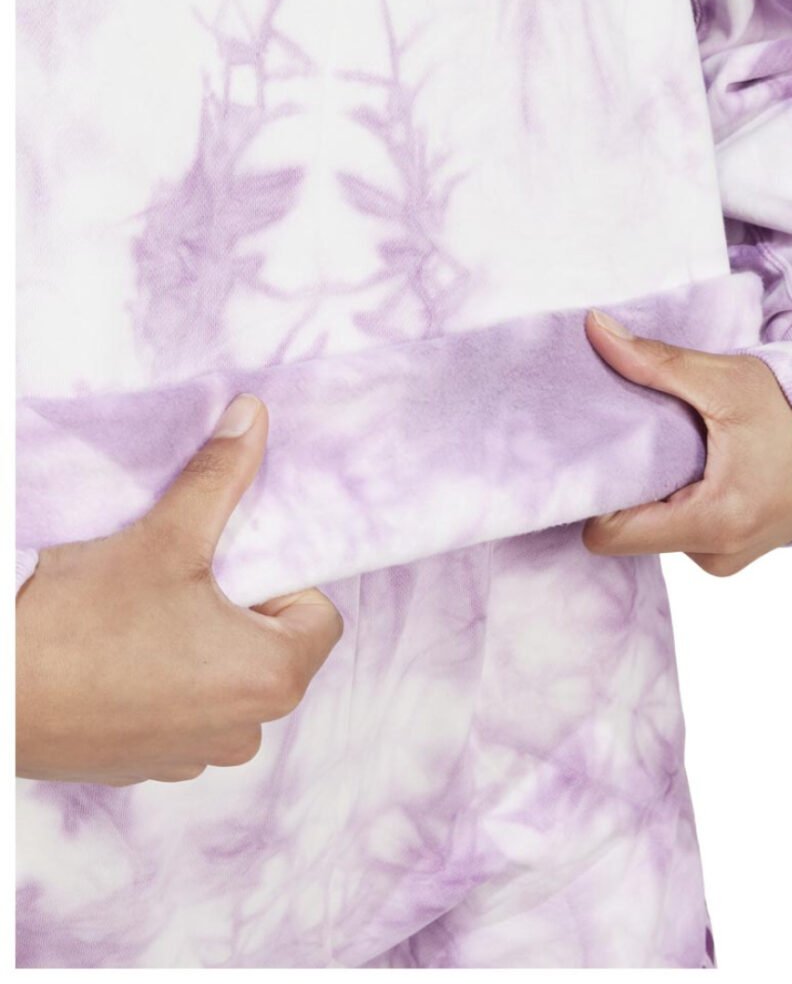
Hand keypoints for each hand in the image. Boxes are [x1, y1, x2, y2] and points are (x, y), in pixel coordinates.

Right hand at [15, 394, 344, 786]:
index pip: (319, 617)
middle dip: (244, 612)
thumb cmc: (78, 622)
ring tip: (149, 620)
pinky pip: (186, 716)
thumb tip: (254, 417)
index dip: (283, 581)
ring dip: (207, 651)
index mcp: (272, 678)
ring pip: (230, 684)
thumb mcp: (166, 538)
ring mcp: (195, 758)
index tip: (231, 567)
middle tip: (189, 584)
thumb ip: (221, 476)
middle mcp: (247, 732)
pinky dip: (170, 686)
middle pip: (277, 650)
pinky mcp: (148, 768)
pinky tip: (121, 658)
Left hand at [582, 310, 791, 575]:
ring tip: (674, 456)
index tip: (601, 455)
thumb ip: (657, 362)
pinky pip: (676, 536)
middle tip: (638, 445)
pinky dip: (675, 506)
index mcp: (714, 521)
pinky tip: (692, 472)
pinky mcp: (726, 557)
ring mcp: (721, 562)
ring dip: (653, 497)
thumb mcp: (727, 381)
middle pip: (628, 534)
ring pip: (651, 535)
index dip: (597, 495)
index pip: (610, 534)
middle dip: (626, 490)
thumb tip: (595, 328)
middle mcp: (715, 555)